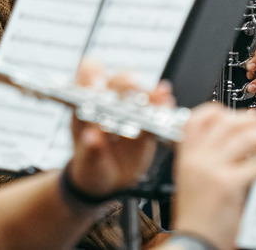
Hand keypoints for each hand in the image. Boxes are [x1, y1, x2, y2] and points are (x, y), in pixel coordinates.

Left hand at [66, 62, 171, 197]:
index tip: (96, 87)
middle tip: (133, 86)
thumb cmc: (91, 164)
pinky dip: (162, 105)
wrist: (109, 179)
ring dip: (149, 93)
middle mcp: (110, 99)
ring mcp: (130, 108)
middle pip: (118, 80)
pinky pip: (156, 109)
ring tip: (160, 94)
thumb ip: (90, 151)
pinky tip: (168, 104)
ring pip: (140, 92)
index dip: (91, 76)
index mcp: (87, 102)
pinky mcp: (147, 120)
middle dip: (125, 83)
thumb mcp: (87, 162)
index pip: (88, 75)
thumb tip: (92, 139)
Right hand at [172, 104, 255, 249]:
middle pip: (226, 123)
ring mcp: (212, 169)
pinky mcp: (228, 184)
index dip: (219, 110)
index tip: (239, 113)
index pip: (198, 119)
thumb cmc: (196, 218)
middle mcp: (197, 158)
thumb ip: (211, 161)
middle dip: (252, 119)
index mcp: (186, 156)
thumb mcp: (193, 181)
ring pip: (244, 137)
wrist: (192, 242)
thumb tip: (242, 147)